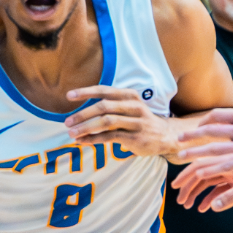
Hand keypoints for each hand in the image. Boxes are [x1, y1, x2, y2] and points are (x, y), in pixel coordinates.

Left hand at [65, 85, 180, 157]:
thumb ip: (110, 106)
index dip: (86, 92)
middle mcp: (134, 107)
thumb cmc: (140, 121)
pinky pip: (110, 137)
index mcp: (130, 96)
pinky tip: (83, 141)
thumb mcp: (129, 107)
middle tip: (67, 121)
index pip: (104, 91)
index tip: (69, 96)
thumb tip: (82, 111)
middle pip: (103, 107)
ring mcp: (136, 122)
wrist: (165, 136)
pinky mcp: (135, 138)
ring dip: (86, 127)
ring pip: (106, 122)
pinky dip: (94, 139)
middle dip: (83, 114)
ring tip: (71, 133)